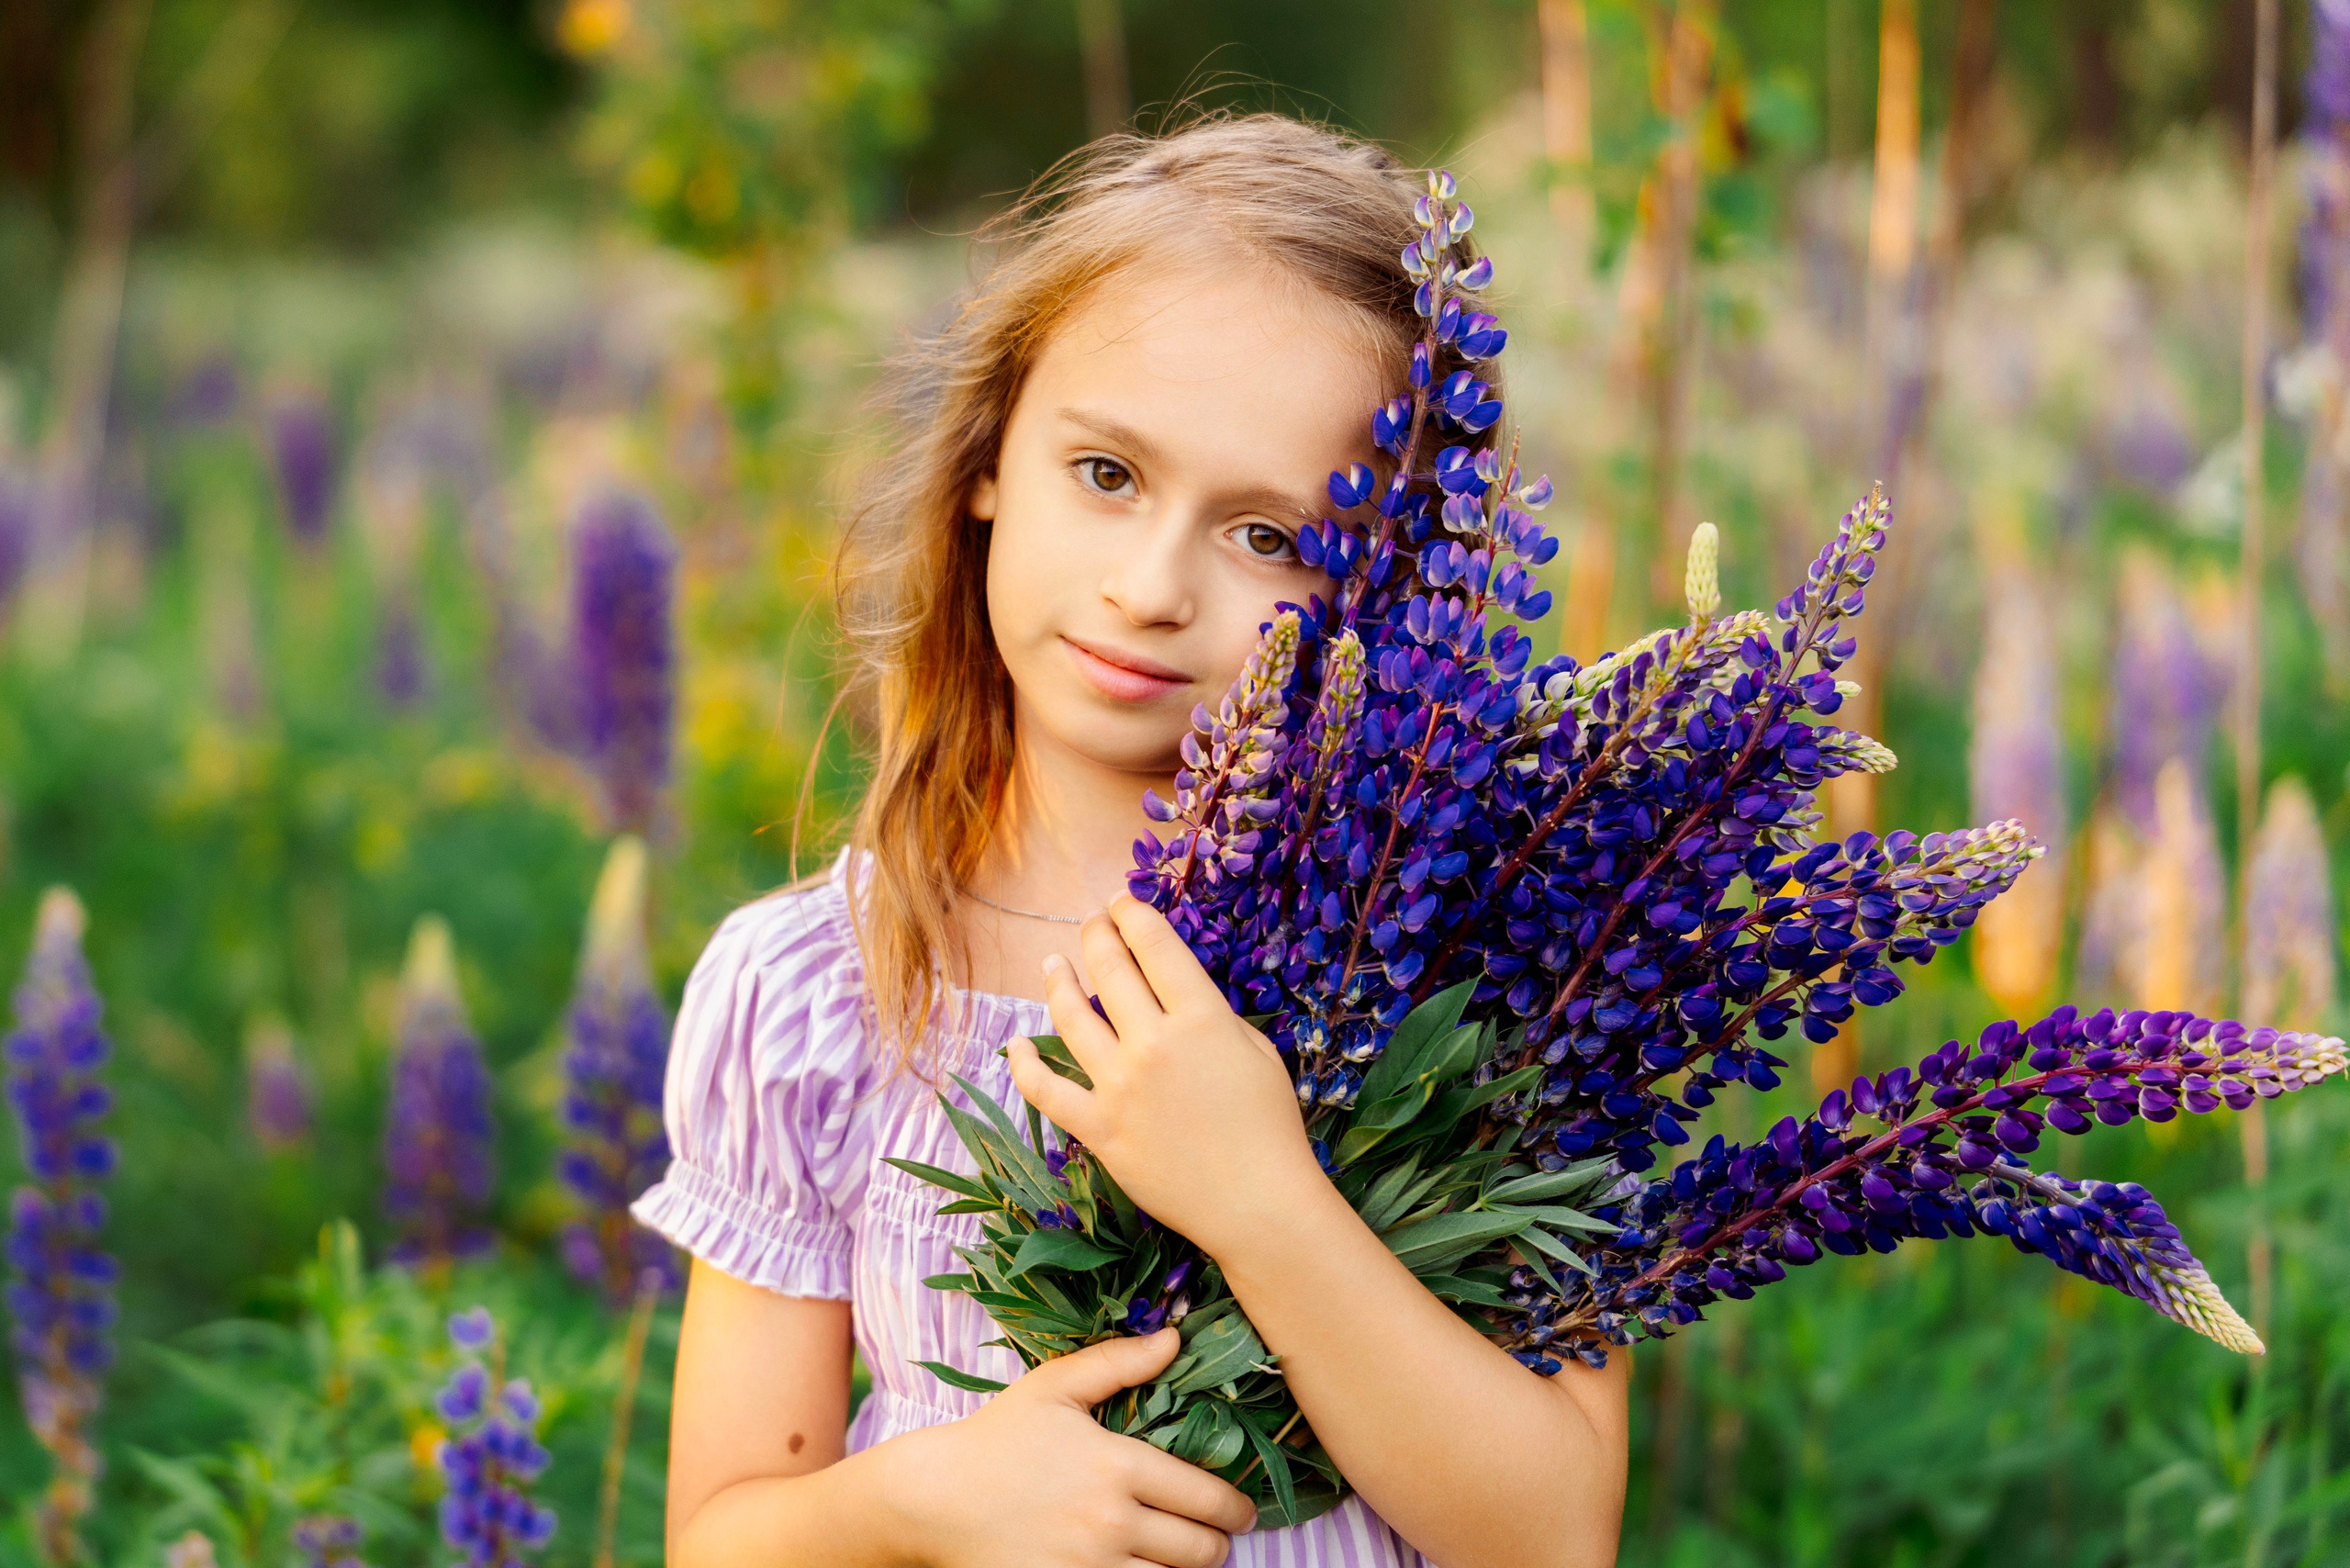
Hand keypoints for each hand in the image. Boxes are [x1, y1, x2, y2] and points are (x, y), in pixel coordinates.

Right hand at [887, 1327, 1254, 1567]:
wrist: (933, 1499)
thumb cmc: (996, 1438)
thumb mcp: (1054, 1388)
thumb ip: (1118, 1362)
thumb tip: (1174, 1338)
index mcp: (1117, 1466)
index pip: (1207, 1497)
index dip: (1235, 1508)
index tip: (1241, 1510)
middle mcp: (1110, 1522)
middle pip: (1200, 1550)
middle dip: (1217, 1544)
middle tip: (1216, 1535)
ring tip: (1182, 1555)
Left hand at [1006, 895, 1326, 1262]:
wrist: (1259, 1204)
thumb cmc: (1270, 1127)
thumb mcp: (1257, 1051)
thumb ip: (1212, 1016)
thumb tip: (1173, 991)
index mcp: (1201, 1018)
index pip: (1154, 945)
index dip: (1132, 913)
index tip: (1121, 902)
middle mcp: (1153, 1043)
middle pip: (1109, 967)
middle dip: (1096, 934)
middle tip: (1092, 923)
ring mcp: (1119, 1086)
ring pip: (1070, 1016)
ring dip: (1057, 981)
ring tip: (1053, 964)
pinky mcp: (1098, 1129)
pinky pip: (1045, 1090)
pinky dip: (1023, 1063)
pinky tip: (1015, 1043)